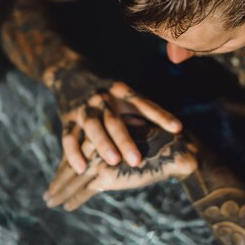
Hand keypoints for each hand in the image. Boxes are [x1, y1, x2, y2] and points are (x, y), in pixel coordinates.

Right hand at [43, 63, 182, 173]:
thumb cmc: (108, 93)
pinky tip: (82, 169)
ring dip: (102, 144)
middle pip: (115, 120)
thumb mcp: (125, 96)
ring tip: (114, 161)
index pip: (144, 103)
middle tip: (137, 160)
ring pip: (92, 126)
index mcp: (122, 91)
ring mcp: (84, 107)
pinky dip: (74, 153)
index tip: (178, 128)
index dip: (161, 115)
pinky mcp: (67, 118)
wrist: (70, 75)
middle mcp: (103, 98)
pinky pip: (69, 136)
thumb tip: (170, 132)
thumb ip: (142, 112)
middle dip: (126, 140)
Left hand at [44, 115, 197, 210]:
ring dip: (61, 191)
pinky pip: (86, 190)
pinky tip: (67, 206)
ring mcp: (101, 160)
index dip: (67, 165)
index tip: (57, 178)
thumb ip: (116, 145)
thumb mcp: (131, 140)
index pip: (79, 151)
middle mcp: (98, 143)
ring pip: (74, 177)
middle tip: (48, 196)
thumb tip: (106, 155)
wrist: (173, 149)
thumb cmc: (156, 142)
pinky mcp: (108, 175)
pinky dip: (75, 199)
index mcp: (103, 132)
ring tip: (51, 202)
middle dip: (59, 181)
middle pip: (72, 165)